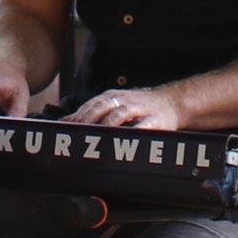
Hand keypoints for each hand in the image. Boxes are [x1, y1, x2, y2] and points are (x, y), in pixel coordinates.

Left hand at [65, 88, 183, 129]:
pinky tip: (124, 139)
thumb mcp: (114, 105)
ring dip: (105, 125)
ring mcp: (138, 109)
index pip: (89, 106)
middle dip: (86, 120)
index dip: (77, 116)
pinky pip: (141, 126)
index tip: (64, 127)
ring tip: (95, 137)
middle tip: (75, 133)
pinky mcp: (154, 120)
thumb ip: (92, 112)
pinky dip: (132, 132)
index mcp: (110, 97)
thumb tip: (65, 122)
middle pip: (100, 108)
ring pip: (118, 115)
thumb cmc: (138, 107)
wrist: (172, 102)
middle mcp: (122, 100)